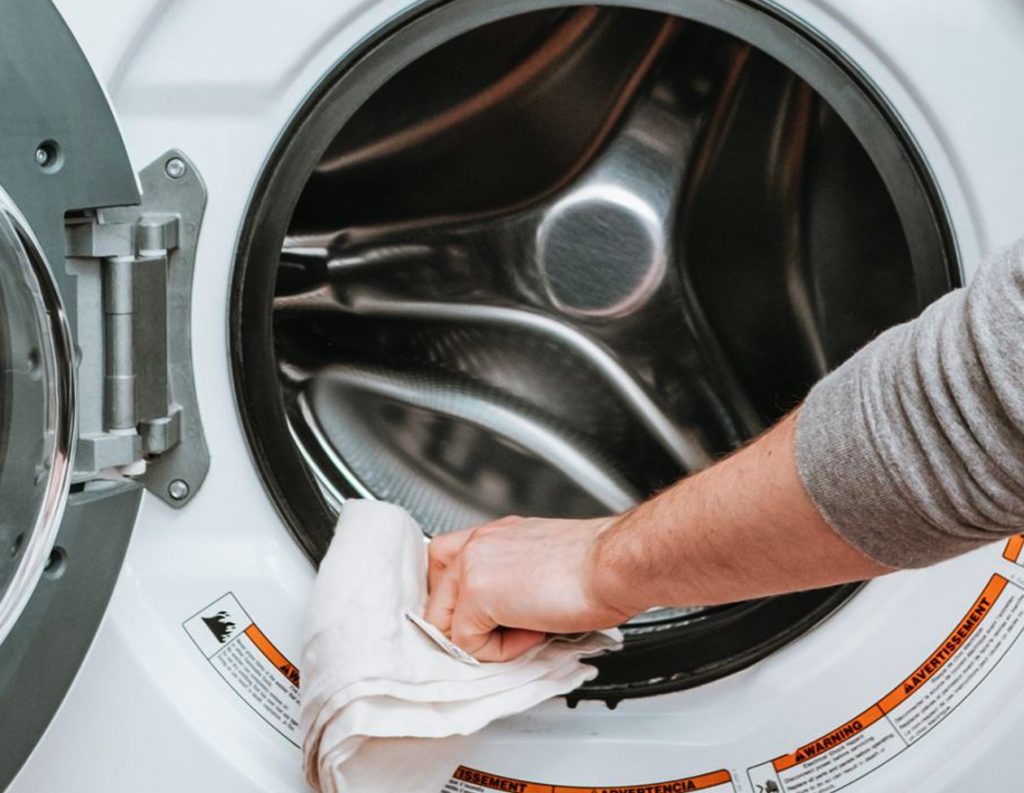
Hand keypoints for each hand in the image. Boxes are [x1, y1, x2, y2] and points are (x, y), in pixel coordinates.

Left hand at [423, 515, 635, 661]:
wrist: (614, 565)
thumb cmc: (600, 567)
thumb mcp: (547, 564)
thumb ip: (516, 581)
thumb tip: (509, 614)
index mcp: (496, 534)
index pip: (444, 564)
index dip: (459, 601)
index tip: (483, 620)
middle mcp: (478, 543)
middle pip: (436, 598)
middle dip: (466, 626)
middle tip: (508, 631)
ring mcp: (472, 565)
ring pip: (443, 624)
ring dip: (483, 639)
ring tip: (526, 630)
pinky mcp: (477, 593)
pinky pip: (467, 643)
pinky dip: (500, 651)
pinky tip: (533, 632)